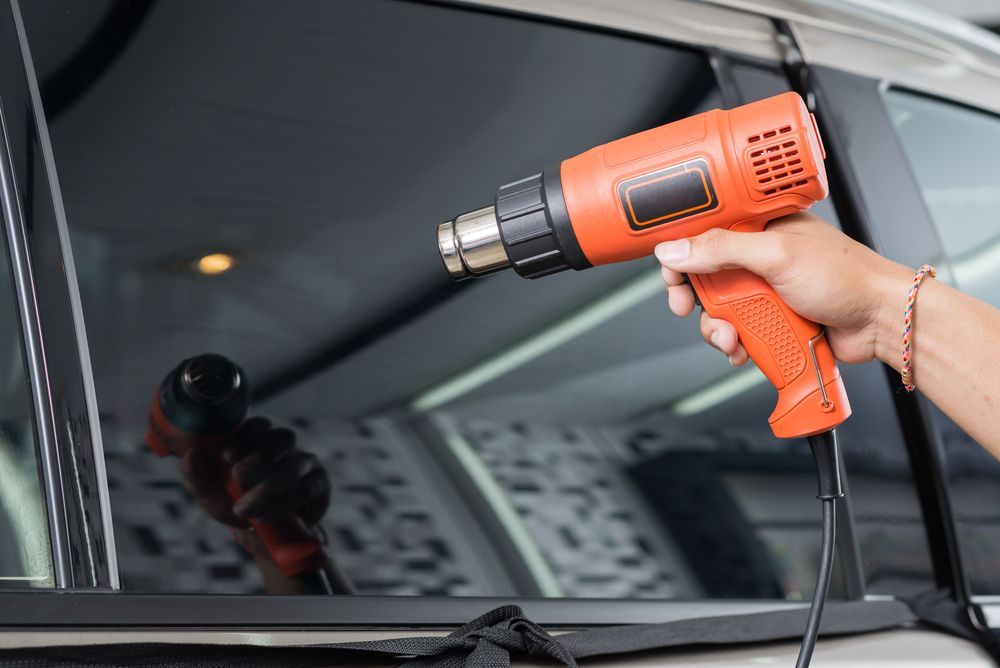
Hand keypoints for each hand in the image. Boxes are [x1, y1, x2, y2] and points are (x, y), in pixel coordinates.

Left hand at [179, 416, 330, 529]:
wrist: (265, 536)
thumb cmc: (235, 504)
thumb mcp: (210, 494)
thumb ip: (197, 474)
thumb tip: (192, 452)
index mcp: (259, 441)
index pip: (260, 425)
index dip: (247, 436)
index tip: (228, 456)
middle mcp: (286, 448)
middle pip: (283, 438)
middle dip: (260, 457)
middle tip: (238, 477)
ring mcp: (306, 464)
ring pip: (294, 466)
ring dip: (270, 487)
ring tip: (246, 509)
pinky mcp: (320, 485)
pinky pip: (307, 489)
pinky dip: (285, 503)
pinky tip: (266, 516)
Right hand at [655, 212, 912, 366]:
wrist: (881, 322)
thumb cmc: (847, 277)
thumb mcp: (776, 256)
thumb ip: (722, 250)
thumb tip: (675, 250)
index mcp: (760, 228)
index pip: (704, 235)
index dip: (681, 257)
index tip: (673, 278)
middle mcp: (759, 257)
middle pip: (705, 278)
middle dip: (698, 302)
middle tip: (692, 312)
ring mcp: (766, 289)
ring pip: (720, 311)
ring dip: (719, 330)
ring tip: (733, 339)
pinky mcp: (773, 318)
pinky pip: (740, 332)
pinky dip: (738, 344)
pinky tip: (747, 349)